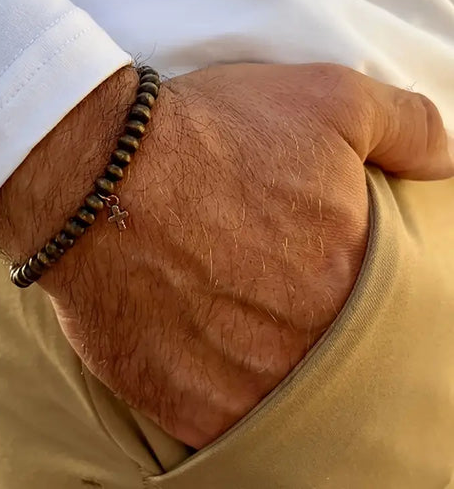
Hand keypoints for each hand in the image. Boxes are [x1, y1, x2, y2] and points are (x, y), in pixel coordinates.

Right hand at [0, 63, 453, 447]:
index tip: (309, 265)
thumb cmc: (212, 136)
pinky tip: (197, 346)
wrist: (99, 175)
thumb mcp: (330, 101)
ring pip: (277, 391)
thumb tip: (444, 166)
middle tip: (260, 289)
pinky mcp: (185, 407)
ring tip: (227, 316)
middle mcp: (307, 343)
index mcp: (352, 278)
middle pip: (326, 351)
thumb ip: (409, 132)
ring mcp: (245, 385)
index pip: (382, 308)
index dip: (343, 280)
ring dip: (258, 358)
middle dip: (299, 318)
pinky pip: (222, 417)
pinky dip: (217, 388)